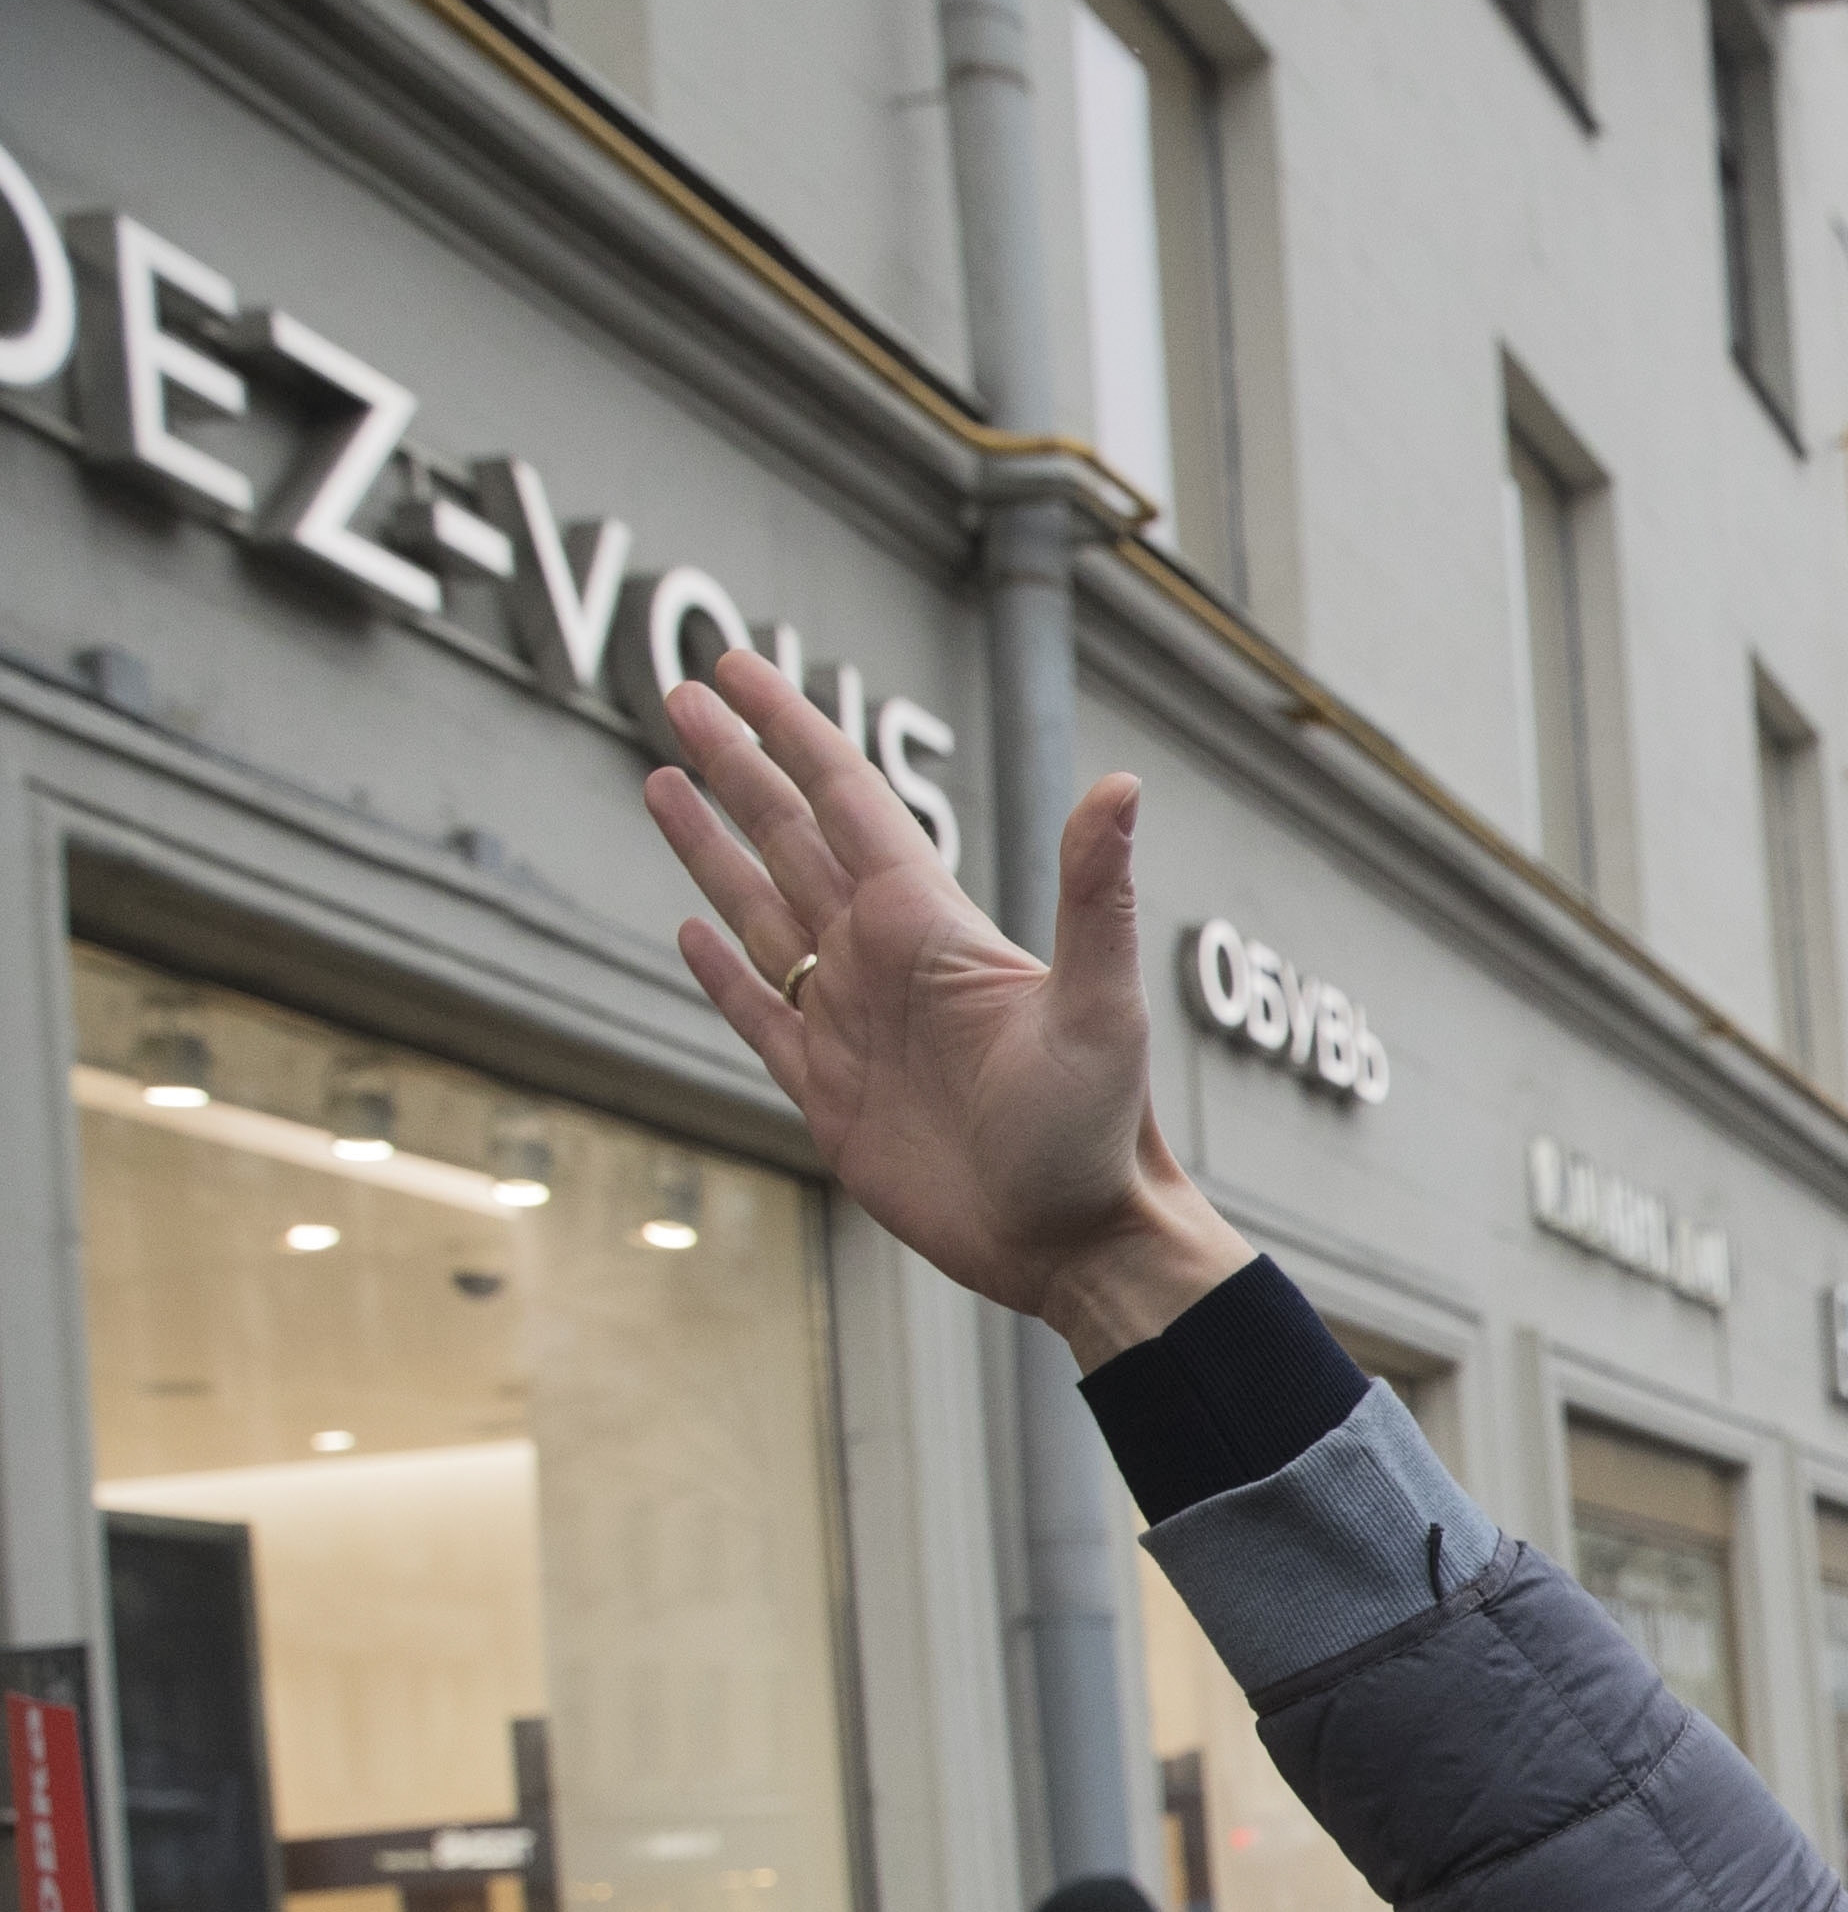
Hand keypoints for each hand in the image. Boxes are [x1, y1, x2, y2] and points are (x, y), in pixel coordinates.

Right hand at [638, 652, 1247, 1362]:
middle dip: (737, 767)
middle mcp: (887, 962)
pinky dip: (722, 972)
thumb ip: (1095, 893)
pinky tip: (691, 928)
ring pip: (764, 914)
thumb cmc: (1101, 1130)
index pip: (847, 799)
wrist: (1079, 1243)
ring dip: (714, 849)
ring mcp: (855, 1026)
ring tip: (662, 780)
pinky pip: (761, 1017)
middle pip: (791, 839)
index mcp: (932, 926)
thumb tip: (1122, 784)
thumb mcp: (1101, 1006)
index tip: (735, 668)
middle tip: (681, 694)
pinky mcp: (831, 1096)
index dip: (789, 730)